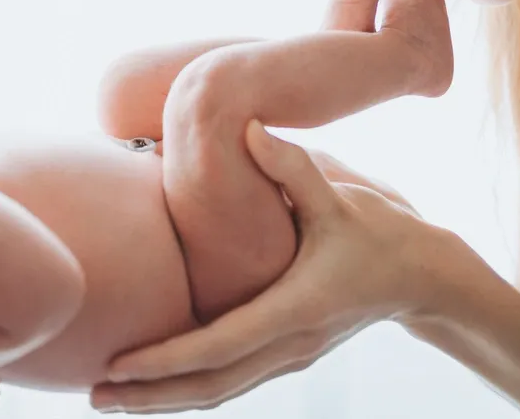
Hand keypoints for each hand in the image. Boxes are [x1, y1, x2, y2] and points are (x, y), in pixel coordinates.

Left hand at [91, 122, 454, 413]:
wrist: (425, 277)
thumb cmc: (382, 234)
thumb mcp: (343, 200)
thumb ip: (294, 168)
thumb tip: (248, 129)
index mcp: (295, 310)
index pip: (218, 346)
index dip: (165, 359)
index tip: (119, 365)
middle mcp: (289, 345)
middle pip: (209, 387)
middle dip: (149, 397)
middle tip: (93, 396)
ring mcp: (289, 356)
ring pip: (218, 392)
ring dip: (163, 400)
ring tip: (109, 398)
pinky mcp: (286, 353)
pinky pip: (229, 380)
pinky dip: (189, 387)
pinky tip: (155, 386)